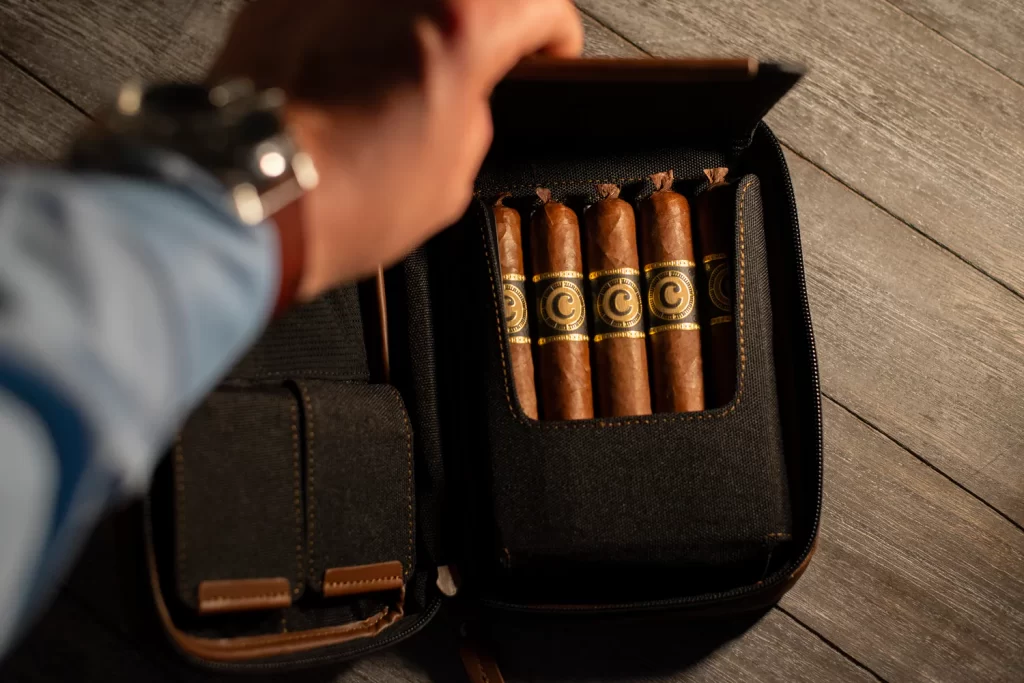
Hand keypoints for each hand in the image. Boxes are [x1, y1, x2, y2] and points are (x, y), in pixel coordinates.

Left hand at [210, 0, 583, 298]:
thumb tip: (462, 98)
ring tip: (398, 73)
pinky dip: (354, 27)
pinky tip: (346, 74)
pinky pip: (343, 2)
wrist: (247, 196)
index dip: (551, 37)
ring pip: (400, 0)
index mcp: (462, 23)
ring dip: (413, 23)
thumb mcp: (451, 177)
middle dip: (480, 24)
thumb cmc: (340, 195)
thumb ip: (473, 114)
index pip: (540, 4)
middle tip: (473, 63)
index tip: (543, 53)